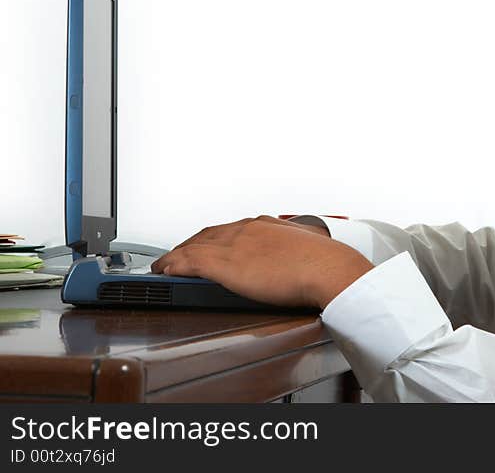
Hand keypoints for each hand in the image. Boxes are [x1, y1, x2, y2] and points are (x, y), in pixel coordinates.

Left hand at [151, 215, 372, 308]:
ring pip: (194, 246)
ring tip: (163, 266)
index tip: (206, 247)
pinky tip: (165, 271)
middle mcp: (246, 230)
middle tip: (176, 256)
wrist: (328, 268)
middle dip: (189, 245)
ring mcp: (235, 244)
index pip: (229, 229)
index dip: (212, 239)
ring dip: (175, 255)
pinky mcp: (225, 263)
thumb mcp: (306, 250)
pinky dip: (173, 265)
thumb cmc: (325, 263)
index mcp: (266, 225)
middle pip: (207, 235)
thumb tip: (294, 263)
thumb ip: (292, 252)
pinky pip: (188, 262)